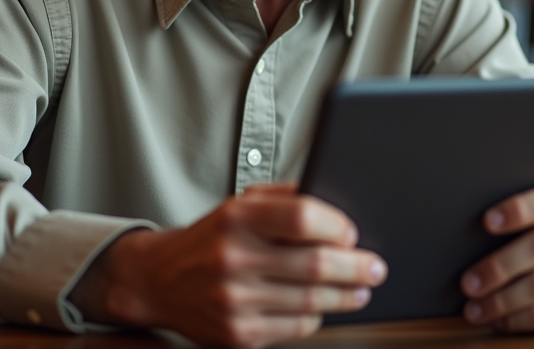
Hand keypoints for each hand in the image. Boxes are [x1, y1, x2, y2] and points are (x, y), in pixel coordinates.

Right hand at [69, 184, 386, 347]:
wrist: (158, 280)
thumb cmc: (209, 239)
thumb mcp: (239, 204)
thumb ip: (284, 199)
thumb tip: (335, 207)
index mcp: (237, 218)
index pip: (301, 218)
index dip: (336, 226)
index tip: (352, 232)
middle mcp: (234, 259)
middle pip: (315, 265)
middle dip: (356, 267)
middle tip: (375, 266)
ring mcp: (234, 301)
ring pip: (311, 301)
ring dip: (346, 296)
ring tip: (360, 289)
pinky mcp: (238, 334)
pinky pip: (296, 327)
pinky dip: (316, 316)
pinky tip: (321, 306)